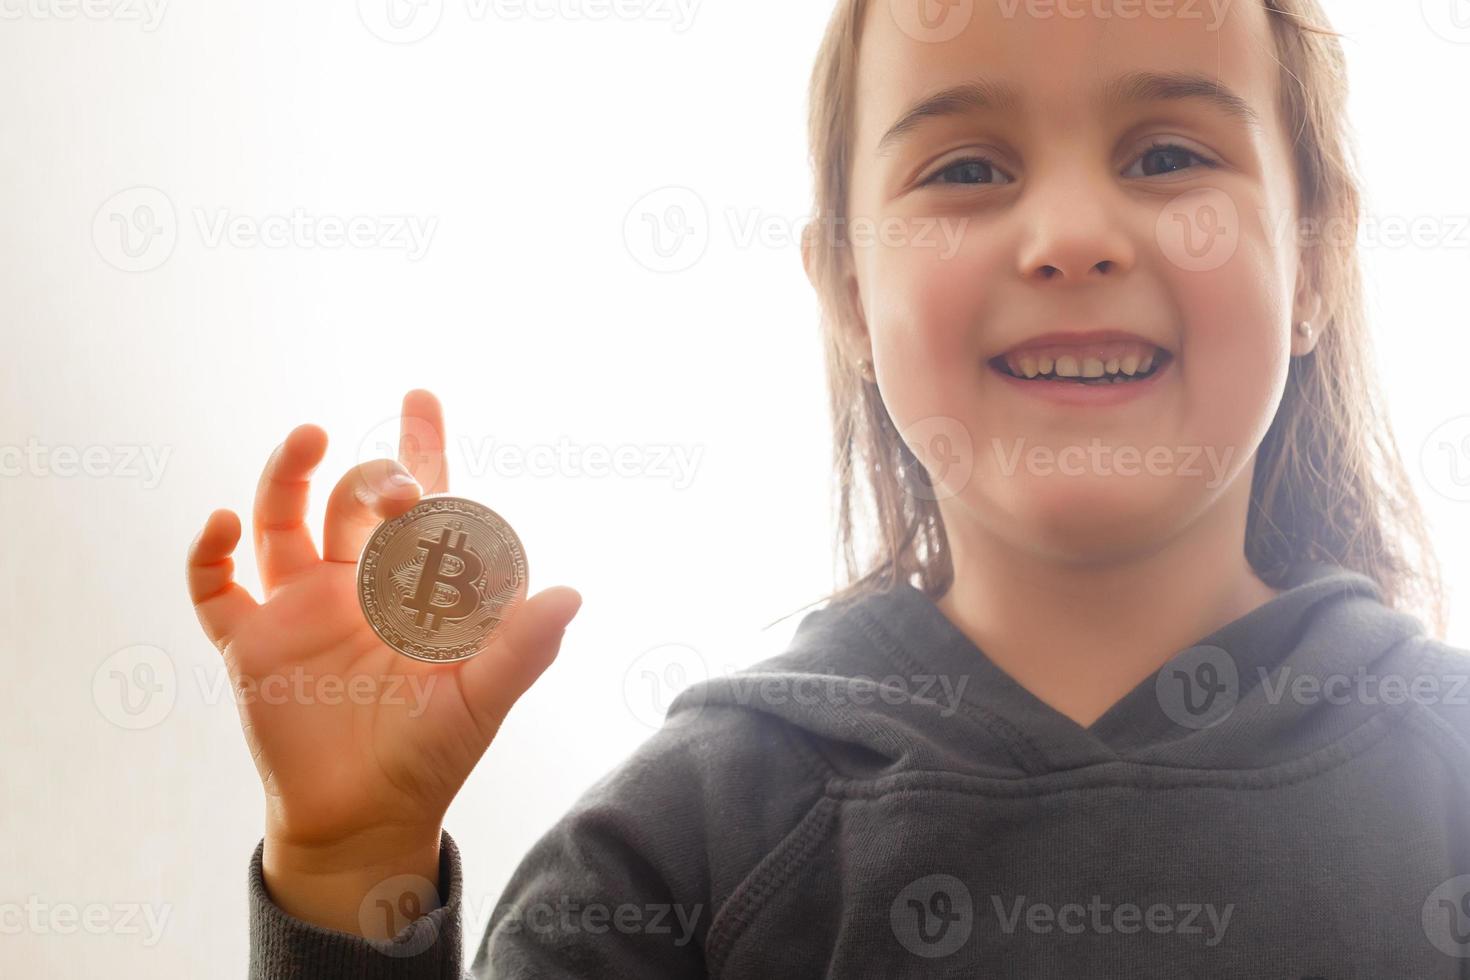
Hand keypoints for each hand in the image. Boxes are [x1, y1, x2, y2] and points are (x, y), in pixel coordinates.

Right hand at [186, 389, 579, 929]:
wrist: (364, 818)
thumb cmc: (432, 753)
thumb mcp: (481, 701)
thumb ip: (523, 648)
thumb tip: (572, 594)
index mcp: (414, 583)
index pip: (423, 500)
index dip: (422, 447)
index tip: (420, 397)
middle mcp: (356, 581)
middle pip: (356, 502)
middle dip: (376, 480)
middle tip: (399, 489)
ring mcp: (299, 608)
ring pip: (283, 521)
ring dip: (287, 477)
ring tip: (305, 436)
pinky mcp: (250, 642)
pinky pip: (215, 588)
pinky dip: (208, 555)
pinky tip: (224, 525)